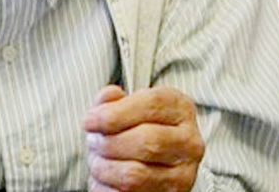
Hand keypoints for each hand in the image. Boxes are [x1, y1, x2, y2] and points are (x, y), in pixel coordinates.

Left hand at [83, 85, 203, 191]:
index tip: (89, 121)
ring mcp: (183, 174)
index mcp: (180, 109)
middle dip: (109, 142)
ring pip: (135, 175)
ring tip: (98, 160)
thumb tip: (108, 96)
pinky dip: (107, 187)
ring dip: (105, 168)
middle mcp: (189, 142)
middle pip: (147, 141)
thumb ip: (114, 100)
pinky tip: (104, 178)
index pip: (151, 105)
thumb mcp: (127, 108)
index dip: (114, 113)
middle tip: (93, 142)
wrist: (152, 165)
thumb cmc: (137, 130)